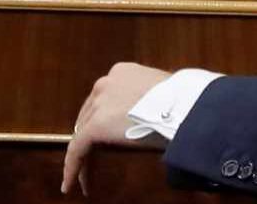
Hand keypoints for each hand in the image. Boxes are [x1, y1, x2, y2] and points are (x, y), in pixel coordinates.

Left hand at [62, 62, 171, 195]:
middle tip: (93, 159)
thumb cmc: (182, 100)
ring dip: (83, 157)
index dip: (103, 120)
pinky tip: (72, 185)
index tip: (108, 135)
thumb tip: (147, 114)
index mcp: (121, 72)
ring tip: (85, 178)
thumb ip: (146, 98)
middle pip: (89, 116)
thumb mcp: (160, 91)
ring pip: (82, 135)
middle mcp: (105, 84)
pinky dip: (72, 168)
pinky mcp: (95, 127)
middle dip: (90, 139)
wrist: (185, 106)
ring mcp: (98, 104)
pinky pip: (77, 151)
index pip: (104, 100)